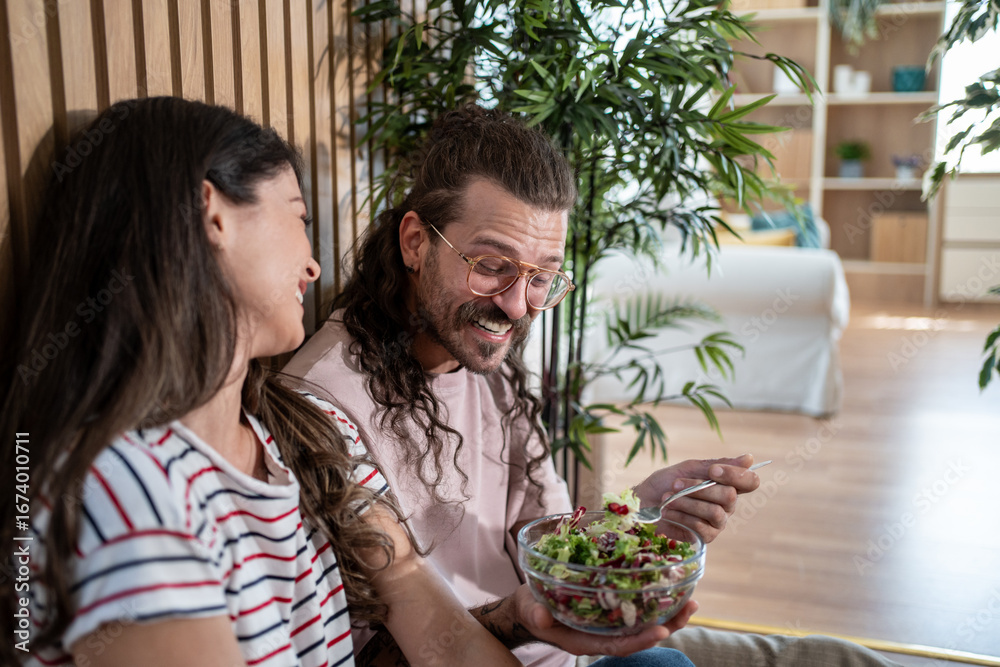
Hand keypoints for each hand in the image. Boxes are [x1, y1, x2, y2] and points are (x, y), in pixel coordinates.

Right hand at [515, 585, 697, 656]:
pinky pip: (636, 606)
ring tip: (691, 599)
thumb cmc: (531, 610)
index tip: (661, 632)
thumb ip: (534, 614)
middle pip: (639, 635)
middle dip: (666, 625)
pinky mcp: (610, 606)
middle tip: (689, 608)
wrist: (531, 606)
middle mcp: (602, 633)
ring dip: (668, 613)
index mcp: (585, 639)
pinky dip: (654, 598)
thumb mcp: (529, 611)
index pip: (618, 646)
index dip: (640, 641)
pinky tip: (670, 584)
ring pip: (643, 622)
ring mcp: (608, 621)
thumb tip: (540, 617)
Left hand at [633, 454, 759, 542]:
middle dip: (699, 487)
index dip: (735, 475)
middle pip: (730, 496)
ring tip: (668, 497)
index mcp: (726, 485)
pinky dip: (681, 515)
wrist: (643, 503)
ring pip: (715, 512)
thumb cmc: (665, 484)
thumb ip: (717, 464)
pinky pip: (700, 526)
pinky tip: (668, 510)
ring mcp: (717, 522)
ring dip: (687, 501)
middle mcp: (727, 505)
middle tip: (676, 484)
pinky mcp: (704, 537)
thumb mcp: (689, 468)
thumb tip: (749, 459)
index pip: (750, 482)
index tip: (712, 471)